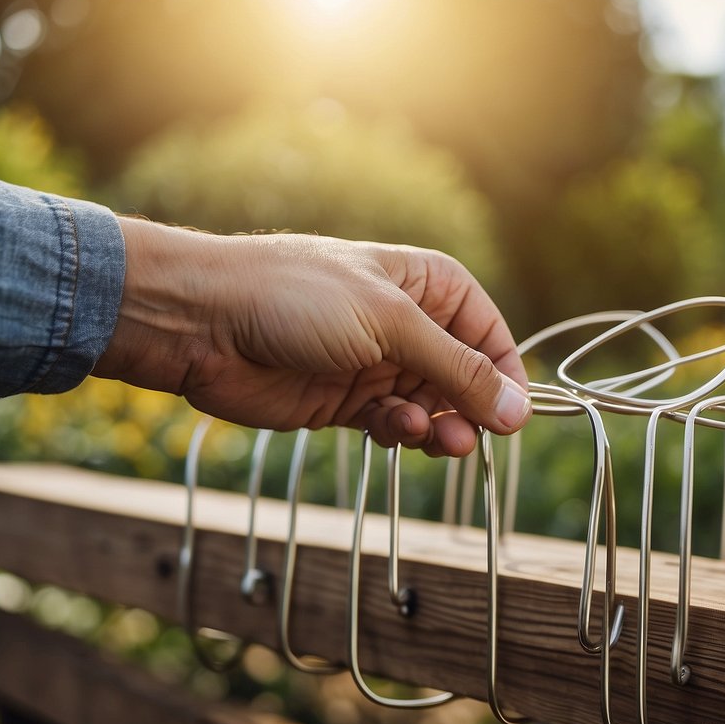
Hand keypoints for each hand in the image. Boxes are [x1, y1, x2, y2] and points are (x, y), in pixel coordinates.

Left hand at [92, 218, 530, 456]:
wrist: (205, 323)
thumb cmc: (296, 297)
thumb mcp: (390, 323)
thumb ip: (457, 368)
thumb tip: (519, 409)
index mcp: (426, 284)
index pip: (487, 332)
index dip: (504, 374)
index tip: (514, 416)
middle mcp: (406, 324)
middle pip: (463, 376)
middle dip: (472, 408)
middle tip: (473, 437)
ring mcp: (375, 364)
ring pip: (431, 406)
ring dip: (439, 426)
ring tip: (437, 439)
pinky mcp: (345, 401)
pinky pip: (393, 424)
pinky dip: (401, 432)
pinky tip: (392, 428)